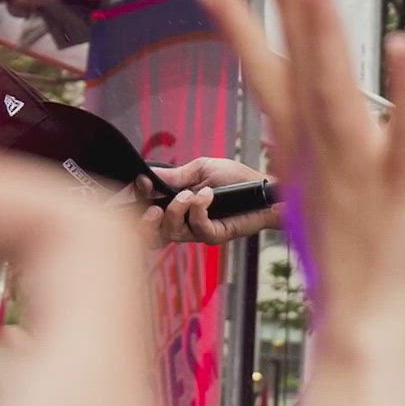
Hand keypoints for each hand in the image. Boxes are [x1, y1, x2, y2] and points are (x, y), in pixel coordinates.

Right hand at [137, 157, 280, 244]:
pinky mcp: (215, 235)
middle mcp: (184, 220)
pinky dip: (198, 210)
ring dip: (175, 211)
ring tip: (190, 194)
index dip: (138, 199)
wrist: (265, 189)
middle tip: (154, 208)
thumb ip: (176, 175)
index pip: (146, 208)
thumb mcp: (202, 170)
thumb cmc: (237, 179)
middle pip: (152, 232)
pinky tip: (207, 195)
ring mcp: (199, 230)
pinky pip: (197, 228)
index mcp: (177, 204)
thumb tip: (148, 175)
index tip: (142, 182)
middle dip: (146, 221)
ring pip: (171, 232)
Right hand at [195, 0, 404, 335]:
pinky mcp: (404, 190)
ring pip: (338, 92)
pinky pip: (404, 131)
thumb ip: (310, 170)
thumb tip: (296, 142)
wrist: (371, 334)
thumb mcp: (316, 213)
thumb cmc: (352, 280)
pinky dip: (404, 90)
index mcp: (300, 162)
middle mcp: (321, 161)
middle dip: (284, 10)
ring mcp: (360, 173)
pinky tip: (403, 47)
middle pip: (299, 72)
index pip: (270, 82)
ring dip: (327, 35)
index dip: (245, 33)